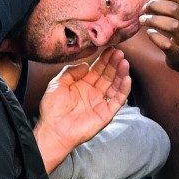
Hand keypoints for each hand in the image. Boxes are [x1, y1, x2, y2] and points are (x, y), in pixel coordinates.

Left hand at [34, 47, 130, 170]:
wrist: (54, 130)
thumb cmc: (52, 109)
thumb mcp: (57, 84)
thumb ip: (70, 72)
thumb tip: (85, 64)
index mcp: (82, 85)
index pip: (97, 69)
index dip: (104, 59)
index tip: (109, 48)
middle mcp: (93, 92)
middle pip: (108, 74)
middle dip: (114, 63)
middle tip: (119, 52)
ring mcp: (100, 102)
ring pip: (115, 85)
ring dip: (121, 73)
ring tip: (124, 62)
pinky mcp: (106, 113)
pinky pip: (118, 99)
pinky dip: (123, 89)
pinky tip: (126, 78)